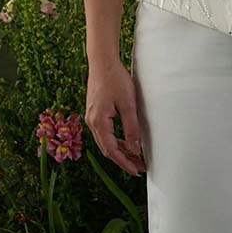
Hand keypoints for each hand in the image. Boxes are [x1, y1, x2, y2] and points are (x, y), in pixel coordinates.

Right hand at [84, 58, 146, 176]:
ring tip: (135, 157)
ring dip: (120, 150)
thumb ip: (131, 128)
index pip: (112, 151)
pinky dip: (115, 140)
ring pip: (105, 141)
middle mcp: (92, 122)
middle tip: (139, 167)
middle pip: (107, 149)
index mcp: (99, 122)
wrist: (102, 61)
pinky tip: (126, 142)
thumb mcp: (128, 104)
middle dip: (123, 159)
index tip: (136, 171)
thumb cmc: (115, 79)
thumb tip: (135, 149)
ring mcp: (92, 117)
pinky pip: (104, 133)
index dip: (124, 163)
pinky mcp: (95, 112)